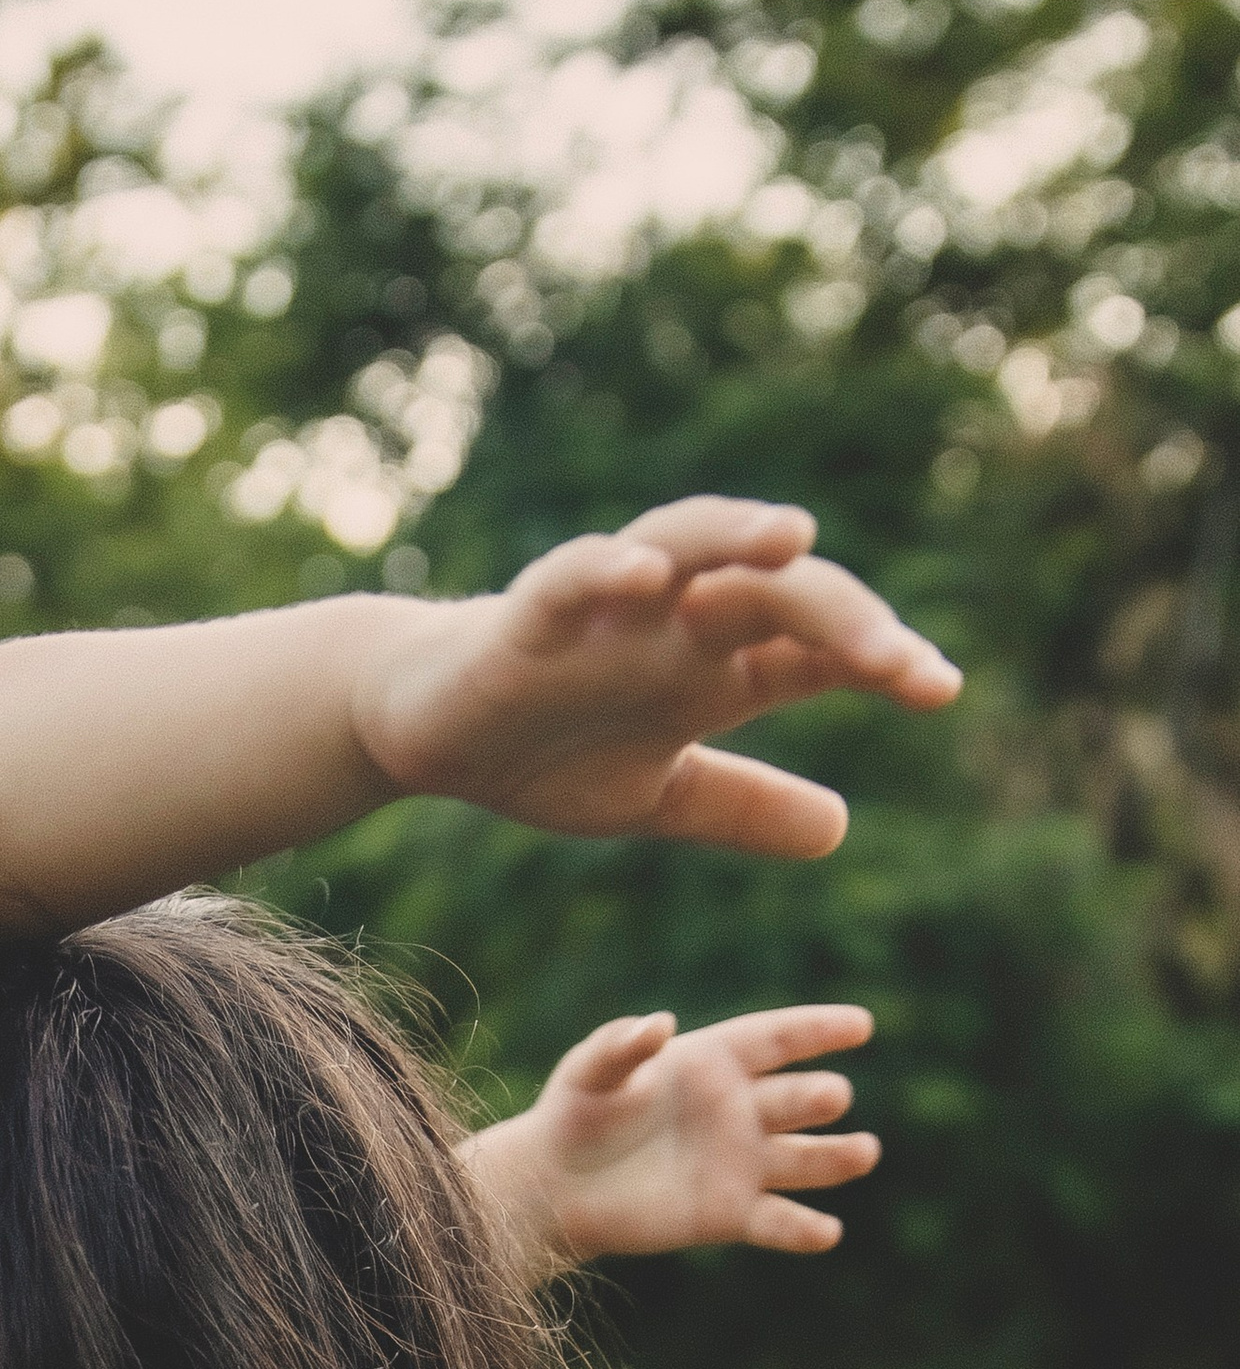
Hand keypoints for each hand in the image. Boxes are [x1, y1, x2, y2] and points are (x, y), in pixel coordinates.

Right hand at [356, 499, 959, 859]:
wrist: (428, 729)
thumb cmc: (546, 748)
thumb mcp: (658, 798)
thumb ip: (743, 807)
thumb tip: (841, 830)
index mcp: (715, 663)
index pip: (817, 647)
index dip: (881, 659)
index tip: (939, 689)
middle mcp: (676, 618)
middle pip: (774, 592)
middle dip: (837, 617)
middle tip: (895, 661)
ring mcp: (606, 608)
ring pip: (688, 546)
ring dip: (737, 538)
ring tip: (793, 540)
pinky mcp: (527, 617)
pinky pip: (570, 579)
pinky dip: (607, 571)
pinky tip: (647, 577)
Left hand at [468, 1002, 880, 1271]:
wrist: (555, 1186)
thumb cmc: (574, 1115)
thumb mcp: (590, 1072)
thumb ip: (622, 1045)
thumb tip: (663, 1023)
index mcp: (716, 1062)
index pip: (778, 1040)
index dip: (819, 1030)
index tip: (861, 1026)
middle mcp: (741, 1110)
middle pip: (795, 1100)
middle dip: (818, 1098)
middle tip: (831, 1098)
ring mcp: (741, 1164)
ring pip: (803, 1160)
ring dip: (836, 1158)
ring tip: (864, 1153)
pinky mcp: (731, 1215)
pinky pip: (778, 1222)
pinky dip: (804, 1230)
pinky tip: (828, 1232)